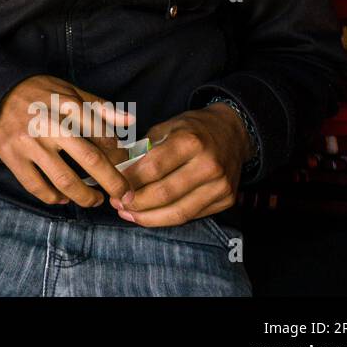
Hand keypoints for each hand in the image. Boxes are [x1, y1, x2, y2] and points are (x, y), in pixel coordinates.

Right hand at [0, 75, 136, 207]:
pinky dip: (53, 198)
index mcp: (68, 106)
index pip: (104, 137)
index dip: (120, 156)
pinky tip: (64, 198)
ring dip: (85, 197)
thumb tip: (130, 122)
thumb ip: (100, 108)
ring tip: (95, 200)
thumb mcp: (71, 92)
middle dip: (113, 183)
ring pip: (64, 180)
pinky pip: (36, 187)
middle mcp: (50, 125)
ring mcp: (30, 143)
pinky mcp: (12, 156)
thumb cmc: (41, 94)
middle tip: (124, 195)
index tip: (125, 166)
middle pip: (90, 160)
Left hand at [109, 103, 254, 226]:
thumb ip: (143, 149)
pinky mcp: (226, 200)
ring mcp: (220, 185)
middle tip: (117, 204)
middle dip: (136, 203)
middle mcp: (208, 164)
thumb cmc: (192, 129)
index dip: (130, 181)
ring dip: (149, 217)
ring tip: (128, 214)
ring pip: (178, 212)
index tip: (113, 186)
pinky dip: (167, 218)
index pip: (153, 168)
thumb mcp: (165, 127)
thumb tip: (118, 171)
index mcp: (190, 141)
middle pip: (165, 193)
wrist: (232, 133)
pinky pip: (191, 215)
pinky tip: (149, 216)